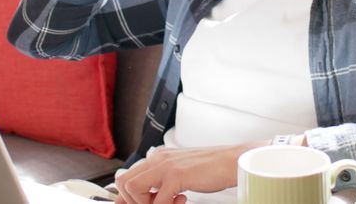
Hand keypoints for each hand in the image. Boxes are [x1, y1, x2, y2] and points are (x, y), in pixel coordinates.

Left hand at [113, 142, 261, 203]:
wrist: (232, 160)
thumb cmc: (211, 168)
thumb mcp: (180, 174)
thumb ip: (162, 182)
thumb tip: (147, 198)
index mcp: (157, 157)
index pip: (126, 177)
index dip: (126, 197)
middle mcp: (157, 159)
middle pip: (123, 182)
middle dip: (134, 201)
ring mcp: (165, 166)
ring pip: (133, 189)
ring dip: (146, 203)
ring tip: (168, 203)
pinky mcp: (176, 175)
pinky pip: (159, 200)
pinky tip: (182, 200)